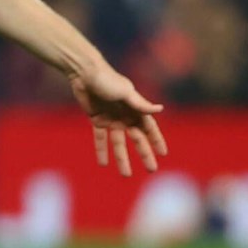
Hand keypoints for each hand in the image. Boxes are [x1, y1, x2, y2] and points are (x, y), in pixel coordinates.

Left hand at [68, 61, 166, 175]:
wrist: (84, 73)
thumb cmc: (107, 79)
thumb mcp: (125, 92)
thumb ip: (140, 104)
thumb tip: (160, 109)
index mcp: (135, 109)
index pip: (149, 128)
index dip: (156, 141)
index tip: (163, 154)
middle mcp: (125, 116)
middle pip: (136, 139)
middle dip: (144, 154)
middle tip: (151, 170)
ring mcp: (111, 119)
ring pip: (119, 143)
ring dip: (122, 158)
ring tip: (126, 174)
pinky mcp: (97, 120)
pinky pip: (100, 139)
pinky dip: (102, 150)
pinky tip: (103, 163)